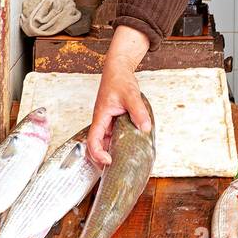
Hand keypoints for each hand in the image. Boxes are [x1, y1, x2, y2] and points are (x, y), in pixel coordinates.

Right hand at [87, 25, 152, 166]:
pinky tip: (131, 147)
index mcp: (100, 117)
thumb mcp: (131, 95)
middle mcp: (102, 122)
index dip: (97, 154)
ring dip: (113, 151)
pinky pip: (115, 136)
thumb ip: (138, 112)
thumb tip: (145, 128)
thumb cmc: (120, 81)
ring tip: (125, 162)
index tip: (108, 161)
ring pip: (106, 142)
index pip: (93, 140)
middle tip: (118, 168)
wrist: (119, 70)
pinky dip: (120, 143)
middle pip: (98, 145)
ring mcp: (107, 123)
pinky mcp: (114, 122)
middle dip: (104, 158)